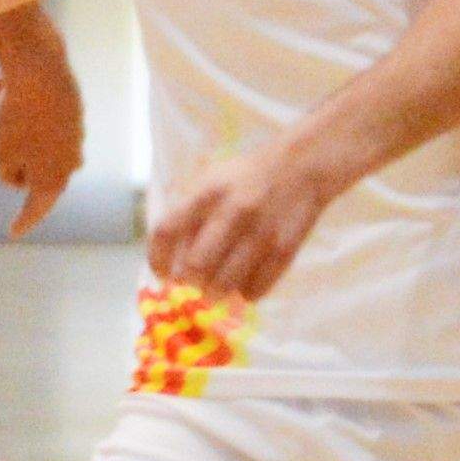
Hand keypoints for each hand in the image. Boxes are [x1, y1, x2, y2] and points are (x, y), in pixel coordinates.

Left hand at [0, 11, 84, 237]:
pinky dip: (14, 100)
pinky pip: (36, 111)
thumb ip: (7, 172)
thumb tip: (18, 172)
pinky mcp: (70, 106)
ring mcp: (72, 132)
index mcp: (55, 179)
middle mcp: (69, 158)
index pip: (37, 208)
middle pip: (25, 162)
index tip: (13, 232)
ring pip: (26, 131)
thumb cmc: (17, 119)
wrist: (41, 67)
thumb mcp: (1, 156)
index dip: (24, 221)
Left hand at [145, 132, 348, 302]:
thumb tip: (168, 259)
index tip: (162, 273)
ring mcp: (260, 233)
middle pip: (195, 266)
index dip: (157, 259)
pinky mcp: (283, 251)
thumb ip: (187, 211)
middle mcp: (233, 212)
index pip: (166, 231)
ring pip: (224, 284)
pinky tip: (244, 283)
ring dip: (215, 292)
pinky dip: (244, 293)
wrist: (302, 167)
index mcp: (207, 192)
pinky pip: (254, 289)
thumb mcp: (211, 180)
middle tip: (191, 285)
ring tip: (216, 288)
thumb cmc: (246, 177)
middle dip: (188, 283)